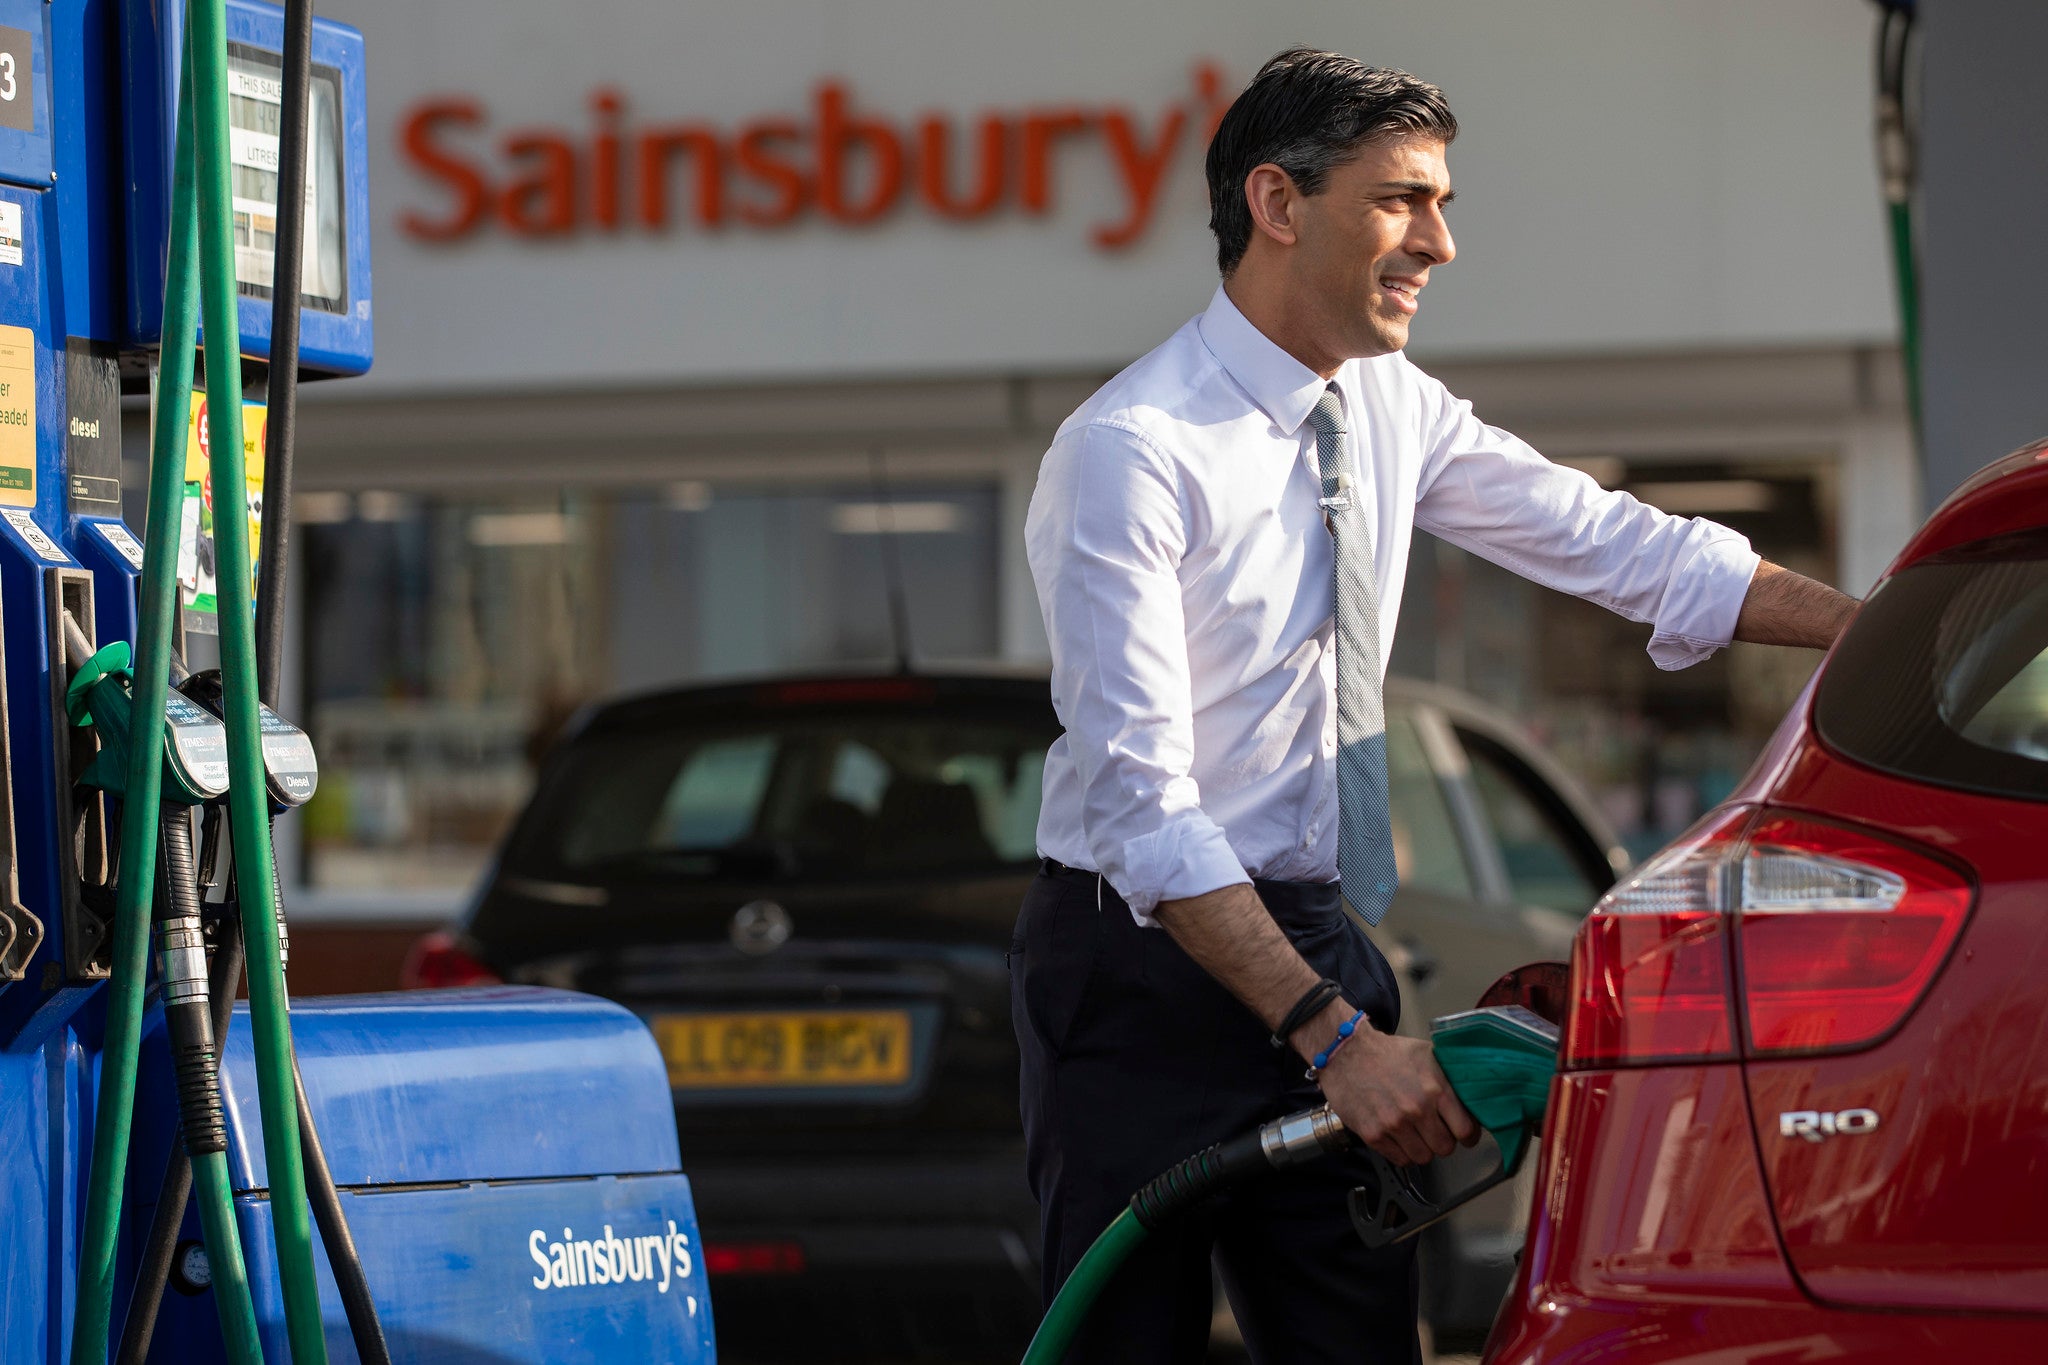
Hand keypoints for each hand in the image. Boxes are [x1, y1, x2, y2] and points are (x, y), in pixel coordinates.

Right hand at [1298, 1009, 1477, 1165]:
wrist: (1348, 1052)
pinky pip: (1399, 1159)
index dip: (1467, 1135)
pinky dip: (1400, 1151)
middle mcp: (1416, 1108)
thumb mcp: (1428, 1055)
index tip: (1463, 1134)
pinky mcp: (1373, 1134)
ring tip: (1413, 1132)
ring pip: (1423, 1157)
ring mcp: (1394, 1123)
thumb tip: (1474, 1098)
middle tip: (1434, 1130)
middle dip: (1442, 1140)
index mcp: (1436, 1088)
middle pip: (1445, 1148)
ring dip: (1421, 1148)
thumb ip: (1451, 1079)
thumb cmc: (1388, 1053)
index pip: (1466, 1131)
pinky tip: (1397, 1134)